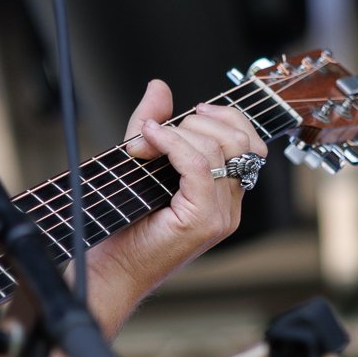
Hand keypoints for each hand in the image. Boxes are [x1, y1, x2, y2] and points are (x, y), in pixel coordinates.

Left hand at [87, 79, 266, 304]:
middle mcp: (230, 205)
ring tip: (144, 143)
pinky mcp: (204, 220)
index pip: (247, 140)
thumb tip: (160, 86)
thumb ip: (152, 125)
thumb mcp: (140, 164)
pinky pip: (198, 166)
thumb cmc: (124, 226)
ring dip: (178, 134)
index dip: (223, 116)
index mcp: (223, 193)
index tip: (190, 112)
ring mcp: (221, 215)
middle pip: (238, 139)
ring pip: (218, 149)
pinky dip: (172, 144)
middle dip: (196, 123)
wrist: (110, 271)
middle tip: (154, 133)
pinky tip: (147, 142)